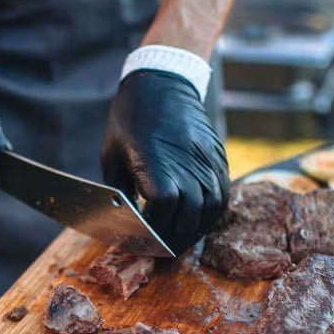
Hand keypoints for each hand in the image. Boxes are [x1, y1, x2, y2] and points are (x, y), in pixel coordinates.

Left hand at [101, 69, 229, 252]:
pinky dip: (209, 214)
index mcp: (155, 161)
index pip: (163, 208)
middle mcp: (186, 163)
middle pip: (188, 215)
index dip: (153, 230)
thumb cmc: (129, 118)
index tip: (142, 240)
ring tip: (179, 240)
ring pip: (209, 209)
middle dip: (173, 239)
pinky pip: (221, 195)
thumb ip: (121, 192)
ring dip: (194, 230)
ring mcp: (206, 161)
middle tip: (161, 251)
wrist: (163, 81)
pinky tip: (195, 221)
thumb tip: (126, 222)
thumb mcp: (112, 156)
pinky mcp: (218, 159)